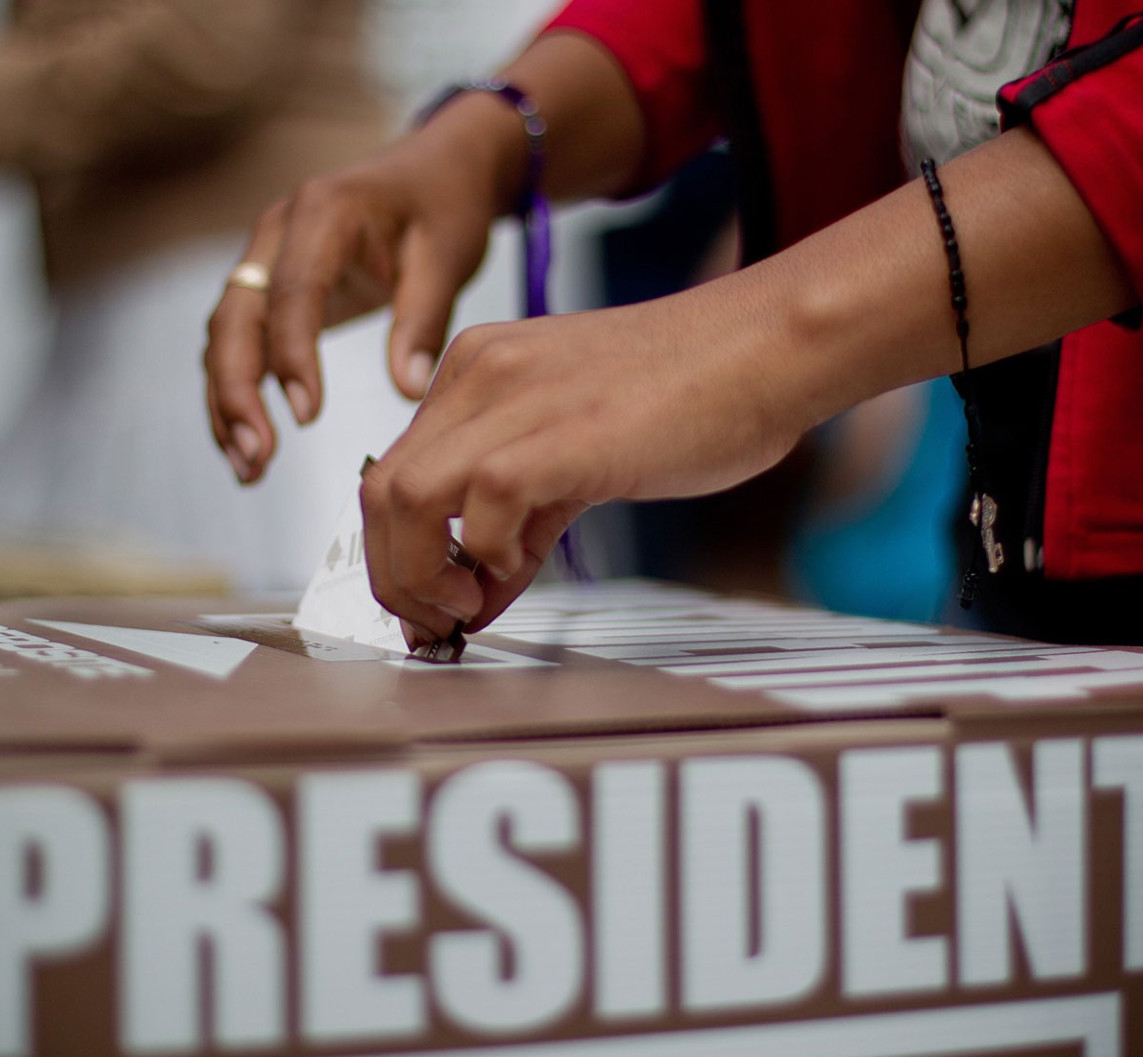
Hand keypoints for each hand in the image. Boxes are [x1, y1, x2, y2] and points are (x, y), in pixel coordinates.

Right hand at [202, 134, 502, 483]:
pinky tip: (251, 442)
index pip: (292, 291)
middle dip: (237, 392)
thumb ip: (423, 322)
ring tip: (251, 468)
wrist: (437, 168)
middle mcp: (277, 231)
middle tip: (257, 457)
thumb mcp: (447, 257)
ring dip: (228, 402)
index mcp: (322, 214)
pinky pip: (241, 342)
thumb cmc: (444, 206)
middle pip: (235, 317)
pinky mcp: (268, 285)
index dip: (292, 355)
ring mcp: (264, 257)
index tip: (306, 414)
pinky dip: (240, 392)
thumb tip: (407, 392)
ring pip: (226, 336)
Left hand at [360, 270, 817, 639]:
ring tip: (468, 606)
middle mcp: (479, 374)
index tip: (433, 603)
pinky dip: (486, 557)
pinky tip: (524, 568)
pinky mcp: (557, 433)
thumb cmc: (693, 395)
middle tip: (436, 623)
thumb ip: (520, 522)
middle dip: (394, 576)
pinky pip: (478, 507)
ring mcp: (512, 399)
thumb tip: (478, 593)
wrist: (765, 347)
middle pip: (377, 489)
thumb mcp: (580, 453)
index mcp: (477, 370)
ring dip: (420, 575)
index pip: (395, 471)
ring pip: (400, 498)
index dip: (399, 553)